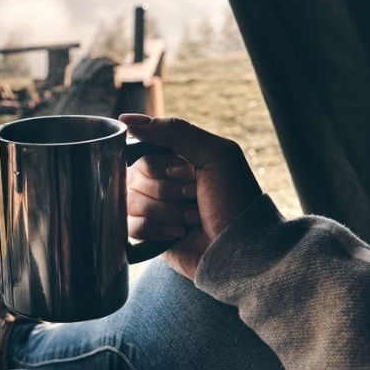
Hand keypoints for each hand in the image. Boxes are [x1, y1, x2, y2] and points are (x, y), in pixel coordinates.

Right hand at [120, 114, 261, 279]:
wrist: (242, 249)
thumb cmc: (235, 199)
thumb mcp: (215, 154)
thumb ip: (174, 131)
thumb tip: (128, 121)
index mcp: (176, 158)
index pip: (142, 150)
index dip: (160, 164)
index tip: (187, 171)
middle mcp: (162, 181)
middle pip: (134, 176)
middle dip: (167, 189)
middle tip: (194, 196)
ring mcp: (154, 208)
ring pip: (131, 201)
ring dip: (166, 211)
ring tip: (191, 219)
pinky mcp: (149, 235)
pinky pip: (130, 225)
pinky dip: (155, 229)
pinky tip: (178, 234)